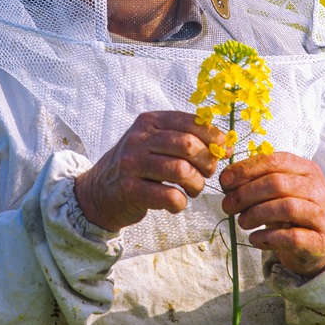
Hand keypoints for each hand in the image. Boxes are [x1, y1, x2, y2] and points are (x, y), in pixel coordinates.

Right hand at [74, 111, 227, 232]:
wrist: (99, 191)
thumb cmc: (138, 166)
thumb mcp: (154, 142)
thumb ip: (184, 138)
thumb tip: (226, 144)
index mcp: (149, 121)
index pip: (191, 122)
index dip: (214, 137)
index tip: (225, 150)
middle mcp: (139, 139)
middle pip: (188, 146)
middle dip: (207, 162)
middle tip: (207, 173)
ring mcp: (132, 164)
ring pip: (181, 171)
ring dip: (196, 184)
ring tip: (194, 189)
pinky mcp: (130, 190)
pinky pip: (169, 196)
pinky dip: (181, 202)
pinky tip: (177, 202)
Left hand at [219, 152, 324, 277]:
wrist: (320, 241)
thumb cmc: (292, 210)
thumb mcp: (279, 189)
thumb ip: (257, 179)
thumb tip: (226, 180)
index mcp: (305, 168)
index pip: (273, 160)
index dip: (245, 170)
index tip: (224, 183)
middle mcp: (316, 188)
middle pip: (276, 183)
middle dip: (245, 194)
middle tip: (227, 206)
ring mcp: (320, 214)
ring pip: (286, 208)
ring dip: (256, 214)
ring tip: (242, 222)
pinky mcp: (318, 240)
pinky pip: (292, 237)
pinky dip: (268, 237)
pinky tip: (254, 239)